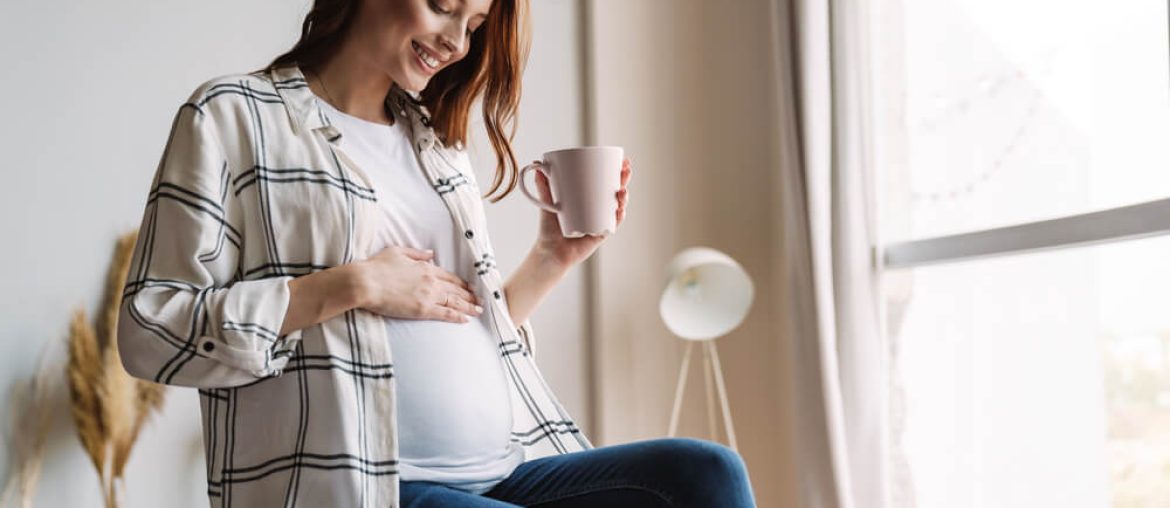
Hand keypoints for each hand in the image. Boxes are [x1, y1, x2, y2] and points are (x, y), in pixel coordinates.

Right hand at [354, 246, 482, 322]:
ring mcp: (428, 296)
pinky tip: (466, 319)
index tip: (470, 287)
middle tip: (480, 301)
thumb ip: (417, 253)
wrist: (365, 282)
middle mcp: (431, 281)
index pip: (449, 277)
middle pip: (456, 290)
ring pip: (455, 302)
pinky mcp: (422, 310)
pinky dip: (457, 316)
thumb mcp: (397, 251)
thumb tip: (431, 254)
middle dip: (470, 296)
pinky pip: (445, 314)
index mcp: (426, 268)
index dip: (462, 283)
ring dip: (469, 307)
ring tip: (479, 311)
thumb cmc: (376, 266)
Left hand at [532, 158, 631, 268]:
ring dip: (624, 197)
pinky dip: (618, 217)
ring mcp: (601, 222)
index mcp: (590, 199)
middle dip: (624, 179)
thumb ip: (543, 185)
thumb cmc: (549, 228)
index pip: (606, 182)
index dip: (616, 171)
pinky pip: (613, 225)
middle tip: (626, 169)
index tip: (622, 160)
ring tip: (621, 190)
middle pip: (616, 191)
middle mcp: (598, 210)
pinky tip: (620, 210)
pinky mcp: (600, 235)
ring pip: (618, 207)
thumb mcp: (547, 202)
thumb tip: (537, 162)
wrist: (549, 252)